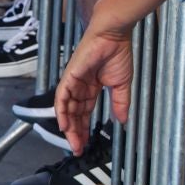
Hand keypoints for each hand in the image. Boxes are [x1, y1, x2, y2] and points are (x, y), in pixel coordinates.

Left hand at [56, 28, 133, 152]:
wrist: (113, 36)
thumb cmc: (117, 54)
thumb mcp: (121, 85)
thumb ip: (120, 103)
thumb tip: (122, 121)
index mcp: (91, 88)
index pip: (84, 112)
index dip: (84, 128)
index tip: (85, 144)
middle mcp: (80, 86)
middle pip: (74, 113)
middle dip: (75, 132)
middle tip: (77, 148)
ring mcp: (73, 81)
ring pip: (67, 107)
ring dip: (69, 126)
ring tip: (72, 142)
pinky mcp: (70, 75)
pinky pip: (63, 95)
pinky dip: (62, 110)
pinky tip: (63, 123)